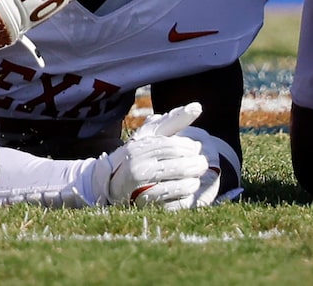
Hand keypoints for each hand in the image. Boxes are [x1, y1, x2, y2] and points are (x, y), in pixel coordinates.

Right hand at [82, 104, 214, 206]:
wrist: (109, 182)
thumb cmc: (137, 153)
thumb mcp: (151, 134)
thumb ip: (174, 121)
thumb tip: (198, 106)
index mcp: (139, 148)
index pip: (171, 146)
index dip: (188, 147)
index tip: (196, 148)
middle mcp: (137, 168)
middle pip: (176, 167)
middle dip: (195, 165)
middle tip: (203, 164)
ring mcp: (139, 189)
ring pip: (175, 187)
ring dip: (192, 182)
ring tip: (196, 179)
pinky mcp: (144, 206)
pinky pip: (170, 203)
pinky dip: (182, 197)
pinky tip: (187, 191)